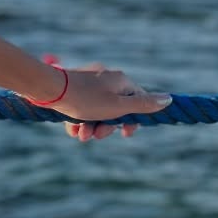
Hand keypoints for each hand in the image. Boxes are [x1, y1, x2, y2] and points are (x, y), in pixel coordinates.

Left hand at [39, 62, 173, 140]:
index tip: (126, 134)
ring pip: (97, 113)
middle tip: (96, 136)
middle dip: (106, 127)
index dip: (133, 120)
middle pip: (116, 110)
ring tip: (80, 135)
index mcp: (120, 81)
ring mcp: (89, 85)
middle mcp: (106, 81)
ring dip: (91, 128)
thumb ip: (143, 104)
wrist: (48, 90)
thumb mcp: (118, 106)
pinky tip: (72, 130)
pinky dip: (79, 122)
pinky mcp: (74, 91)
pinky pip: (83, 110)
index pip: (138, 101)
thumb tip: (169, 99)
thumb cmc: (85, 99)